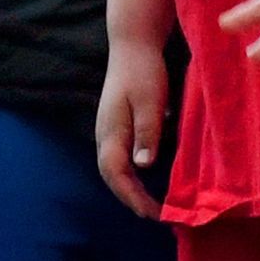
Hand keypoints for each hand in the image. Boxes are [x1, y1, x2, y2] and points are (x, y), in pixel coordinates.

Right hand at [97, 37, 172, 217]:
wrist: (132, 45)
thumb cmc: (144, 71)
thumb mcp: (150, 102)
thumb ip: (147, 133)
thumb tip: (143, 166)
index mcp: (111, 132)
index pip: (117, 175)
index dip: (133, 197)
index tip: (151, 214)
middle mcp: (105, 134)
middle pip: (112, 176)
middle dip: (130, 198)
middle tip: (154, 215)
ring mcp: (108, 129)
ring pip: (114, 168)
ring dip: (130, 188)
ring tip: (150, 204)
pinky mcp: (117, 124)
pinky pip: (120, 157)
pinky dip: (131, 173)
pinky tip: (147, 177)